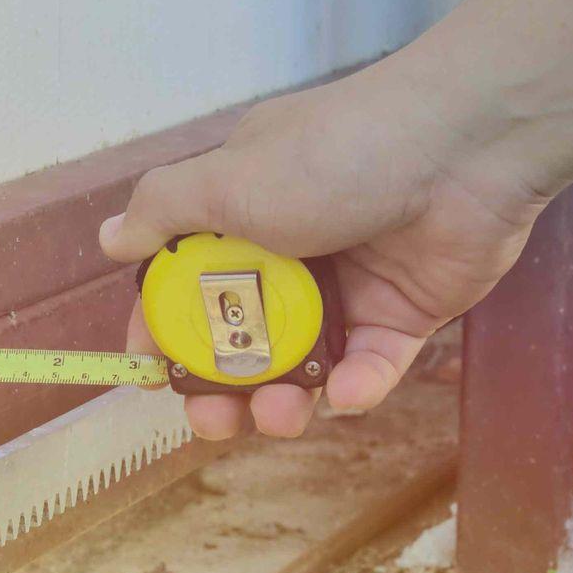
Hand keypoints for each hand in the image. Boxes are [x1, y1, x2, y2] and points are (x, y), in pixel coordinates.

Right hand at [102, 51, 545, 439]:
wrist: (463, 149)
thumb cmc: (336, 155)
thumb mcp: (229, 176)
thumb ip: (163, 212)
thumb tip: (109, 239)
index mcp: (244, 211)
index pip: (189, 283)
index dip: (166, 332)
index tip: (152, 376)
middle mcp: (293, 250)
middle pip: (244, 340)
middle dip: (223, 390)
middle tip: (215, 423)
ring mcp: (351, 286)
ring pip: (303, 365)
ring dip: (284, 401)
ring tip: (281, 414)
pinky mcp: (406, 316)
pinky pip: (371, 367)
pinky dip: (356, 388)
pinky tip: (346, 393)